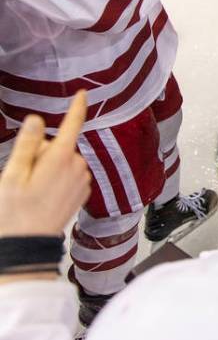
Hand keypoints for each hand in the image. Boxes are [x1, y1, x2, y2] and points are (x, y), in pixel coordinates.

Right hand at [0, 91, 89, 237]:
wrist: (27, 246)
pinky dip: (57, 178)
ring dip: (48, 167)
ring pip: (63, 160)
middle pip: (58, 145)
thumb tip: (36, 120)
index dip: (77, 107)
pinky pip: (69, 174)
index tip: (83, 93)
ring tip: (32, 189)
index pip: (72, 125)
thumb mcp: (12, 175)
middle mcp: (76, 166)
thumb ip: (26, 145)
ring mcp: (82, 180)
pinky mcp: (82, 192)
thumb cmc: (15, 212)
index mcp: (60, 158)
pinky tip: (43, 195)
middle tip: (23, 176)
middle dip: (41, 152)